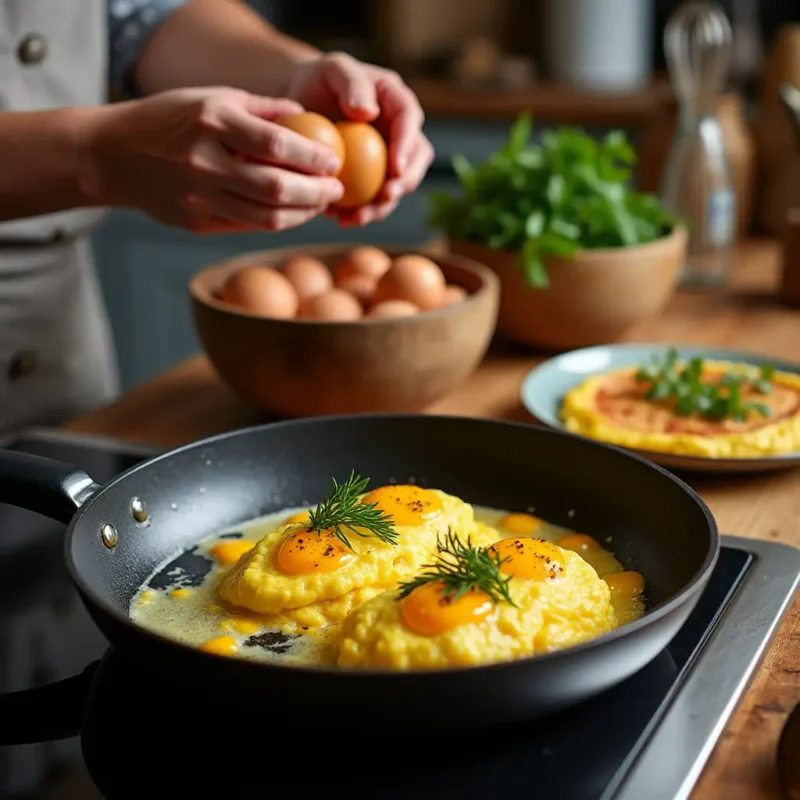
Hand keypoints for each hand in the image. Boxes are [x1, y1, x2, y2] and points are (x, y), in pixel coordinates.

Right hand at [85, 87, 344, 233]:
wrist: (112, 155)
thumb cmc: (169, 120)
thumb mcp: (211, 98)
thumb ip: (260, 108)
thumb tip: (306, 118)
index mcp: (211, 121)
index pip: (278, 143)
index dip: (313, 156)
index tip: (334, 160)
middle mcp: (205, 162)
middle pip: (277, 187)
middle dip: (317, 192)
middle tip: (337, 188)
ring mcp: (200, 197)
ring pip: (268, 217)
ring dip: (303, 214)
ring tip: (320, 203)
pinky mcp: (197, 222)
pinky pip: (249, 226)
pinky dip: (278, 221)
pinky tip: (294, 213)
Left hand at [286, 52, 433, 226]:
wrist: (300, 104)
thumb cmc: (317, 81)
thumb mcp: (332, 69)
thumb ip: (352, 84)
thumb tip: (368, 113)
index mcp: (397, 102)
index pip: (410, 122)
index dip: (408, 147)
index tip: (396, 169)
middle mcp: (399, 133)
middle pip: (414, 161)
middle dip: (404, 184)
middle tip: (385, 198)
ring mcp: (387, 159)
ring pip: (395, 188)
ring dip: (380, 207)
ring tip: (357, 217)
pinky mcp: (370, 180)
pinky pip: (370, 200)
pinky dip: (358, 212)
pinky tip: (338, 218)